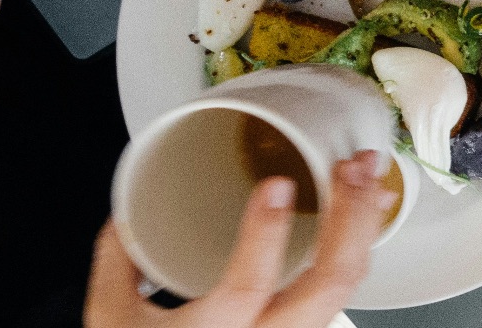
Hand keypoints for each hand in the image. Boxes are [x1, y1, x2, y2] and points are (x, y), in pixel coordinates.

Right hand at [86, 152, 398, 327]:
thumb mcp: (112, 319)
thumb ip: (119, 260)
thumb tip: (128, 207)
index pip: (246, 288)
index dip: (265, 236)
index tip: (277, 185)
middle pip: (327, 286)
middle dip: (350, 219)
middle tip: (350, 168)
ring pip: (347, 288)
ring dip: (365, 226)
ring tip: (368, 176)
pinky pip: (345, 289)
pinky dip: (360, 245)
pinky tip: (367, 212)